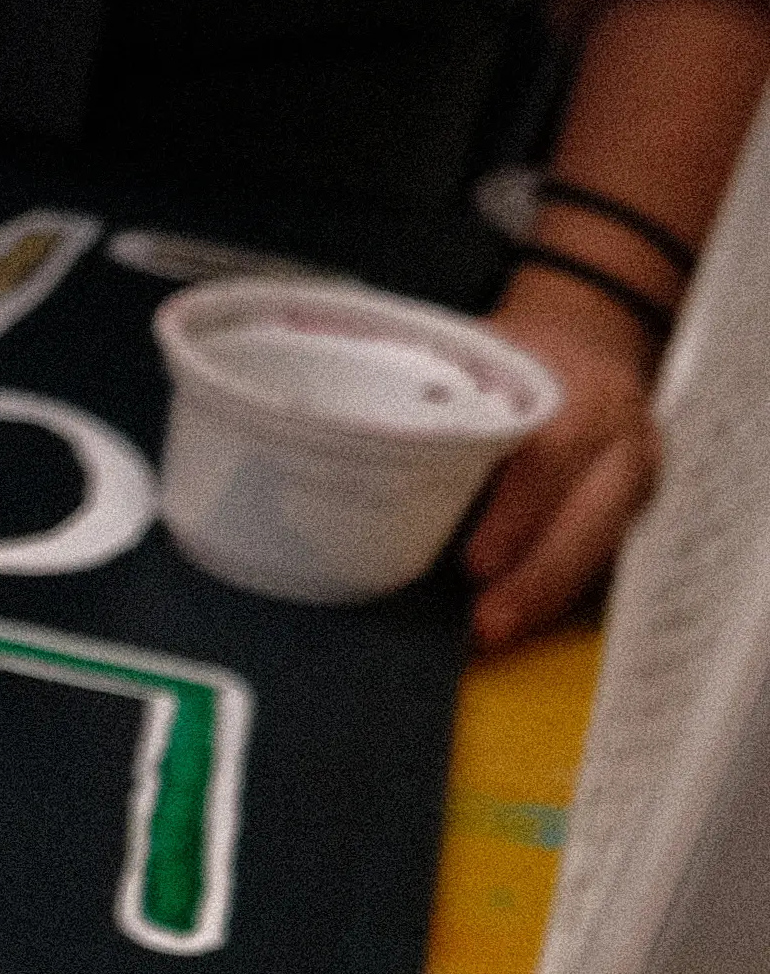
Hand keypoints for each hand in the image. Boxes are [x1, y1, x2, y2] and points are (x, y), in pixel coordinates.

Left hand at [465, 270, 664, 652]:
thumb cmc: (515, 355)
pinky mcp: (632, 504)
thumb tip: (340, 439)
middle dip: (538, 577)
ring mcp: (634, 474)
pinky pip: (603, 553)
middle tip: (485, 625)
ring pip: (602, 543)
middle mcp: (618, 435)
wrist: (591, 337)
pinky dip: (559, 590)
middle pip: (591, 517)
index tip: (477, 562)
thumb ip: (431, 394)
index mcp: (575, 388)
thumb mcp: (477, 354)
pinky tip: (517, 620)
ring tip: (494, 635)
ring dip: (547, 594)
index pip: (554, 452)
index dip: (519, 512)